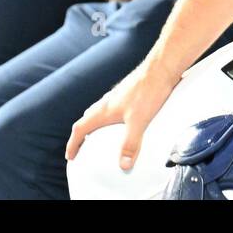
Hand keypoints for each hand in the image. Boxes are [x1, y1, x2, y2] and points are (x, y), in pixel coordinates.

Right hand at [65, 55, 178, 169]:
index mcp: (104, 110)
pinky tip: (124, 121)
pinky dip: (112, 118)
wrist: (162, 66)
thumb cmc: (148, 90)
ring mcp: (118, 95)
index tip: (70, 156)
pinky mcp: (130, 91)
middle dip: (82, 135)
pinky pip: (114, 107)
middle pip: (88, 119)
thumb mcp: (139, 121)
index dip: (73, 144)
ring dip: (96, 124)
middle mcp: (108, 101)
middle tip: (82, 148)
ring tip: (101, 136)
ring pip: (101, 111)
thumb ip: (130, 143)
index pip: (80, 128)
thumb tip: (124, 166)